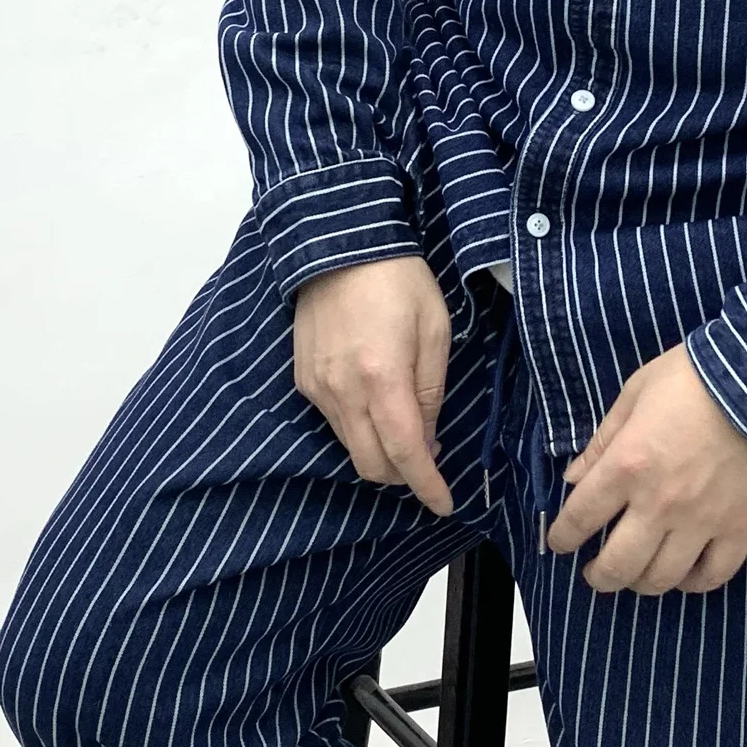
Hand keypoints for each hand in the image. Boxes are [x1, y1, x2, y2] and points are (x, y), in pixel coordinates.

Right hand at [293, 256, 454, 516]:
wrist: (340, 243)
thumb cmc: (398, 279)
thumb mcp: (435, 330)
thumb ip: (431, 390)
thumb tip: (428, 438)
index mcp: (383, 378)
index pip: (405, 453)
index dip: (426, 485)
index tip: (443, 503)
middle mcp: (344, 392)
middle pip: (371, 464)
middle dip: (402, 475)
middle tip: (427, 459)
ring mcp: (318, 388)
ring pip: (350, 447)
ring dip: (380, 452)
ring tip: (405, 428)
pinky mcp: (303, 379)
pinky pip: (334, 423)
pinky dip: (358, 429)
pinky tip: (375, 405)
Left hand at [546, 346, 746, 594]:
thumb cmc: (694, 378)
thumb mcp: (635, 394)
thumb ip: (603, 440)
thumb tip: (574, 478)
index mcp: (626, 466)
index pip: (580, 519)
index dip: (562, 537)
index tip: (560, 542)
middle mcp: (658, 504)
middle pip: (617, 565)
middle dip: (599, 577)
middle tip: (596, 574)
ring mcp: (701, 522)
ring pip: (662, 578)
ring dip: (641, 584)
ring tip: (637, 577)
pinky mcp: (740, 528)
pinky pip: (713, 575)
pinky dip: (694, 583)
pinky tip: (684, 575)